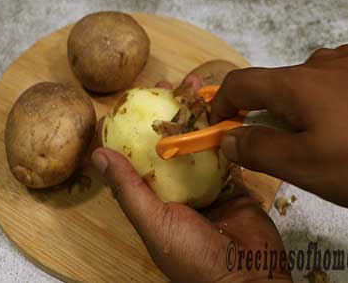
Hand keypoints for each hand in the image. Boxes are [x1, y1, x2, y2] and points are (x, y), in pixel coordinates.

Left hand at [91, 78, 291, 282]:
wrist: (248, 276)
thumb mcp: (155, 222)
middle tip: (169, 84)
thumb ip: (129, 189)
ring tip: (197, 86)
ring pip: (199, 143)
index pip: (140, 156)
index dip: (136, 126)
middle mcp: (179, 188)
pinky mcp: (234, 183)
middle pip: (171, 142)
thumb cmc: (194, 257)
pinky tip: (223, 108)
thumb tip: (99, 155)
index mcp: (155, 198)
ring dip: (198, 115)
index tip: (135, 98)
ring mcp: (208, 184)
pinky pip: (228, 152)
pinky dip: (226, 132)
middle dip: (170, 111)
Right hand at [210, 45, 347, 210]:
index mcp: (296, 84)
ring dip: (301, 108)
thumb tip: (228, 138)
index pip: (240, 83)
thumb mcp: (306, 166)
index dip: (221, 105)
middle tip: (283, 151)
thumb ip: (259, 150)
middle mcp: (321, 63)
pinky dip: (330, 100)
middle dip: (267, 115)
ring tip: (326, 140)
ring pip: (308, 83)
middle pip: (275, 85)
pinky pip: (339, 79)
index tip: (219, 128)